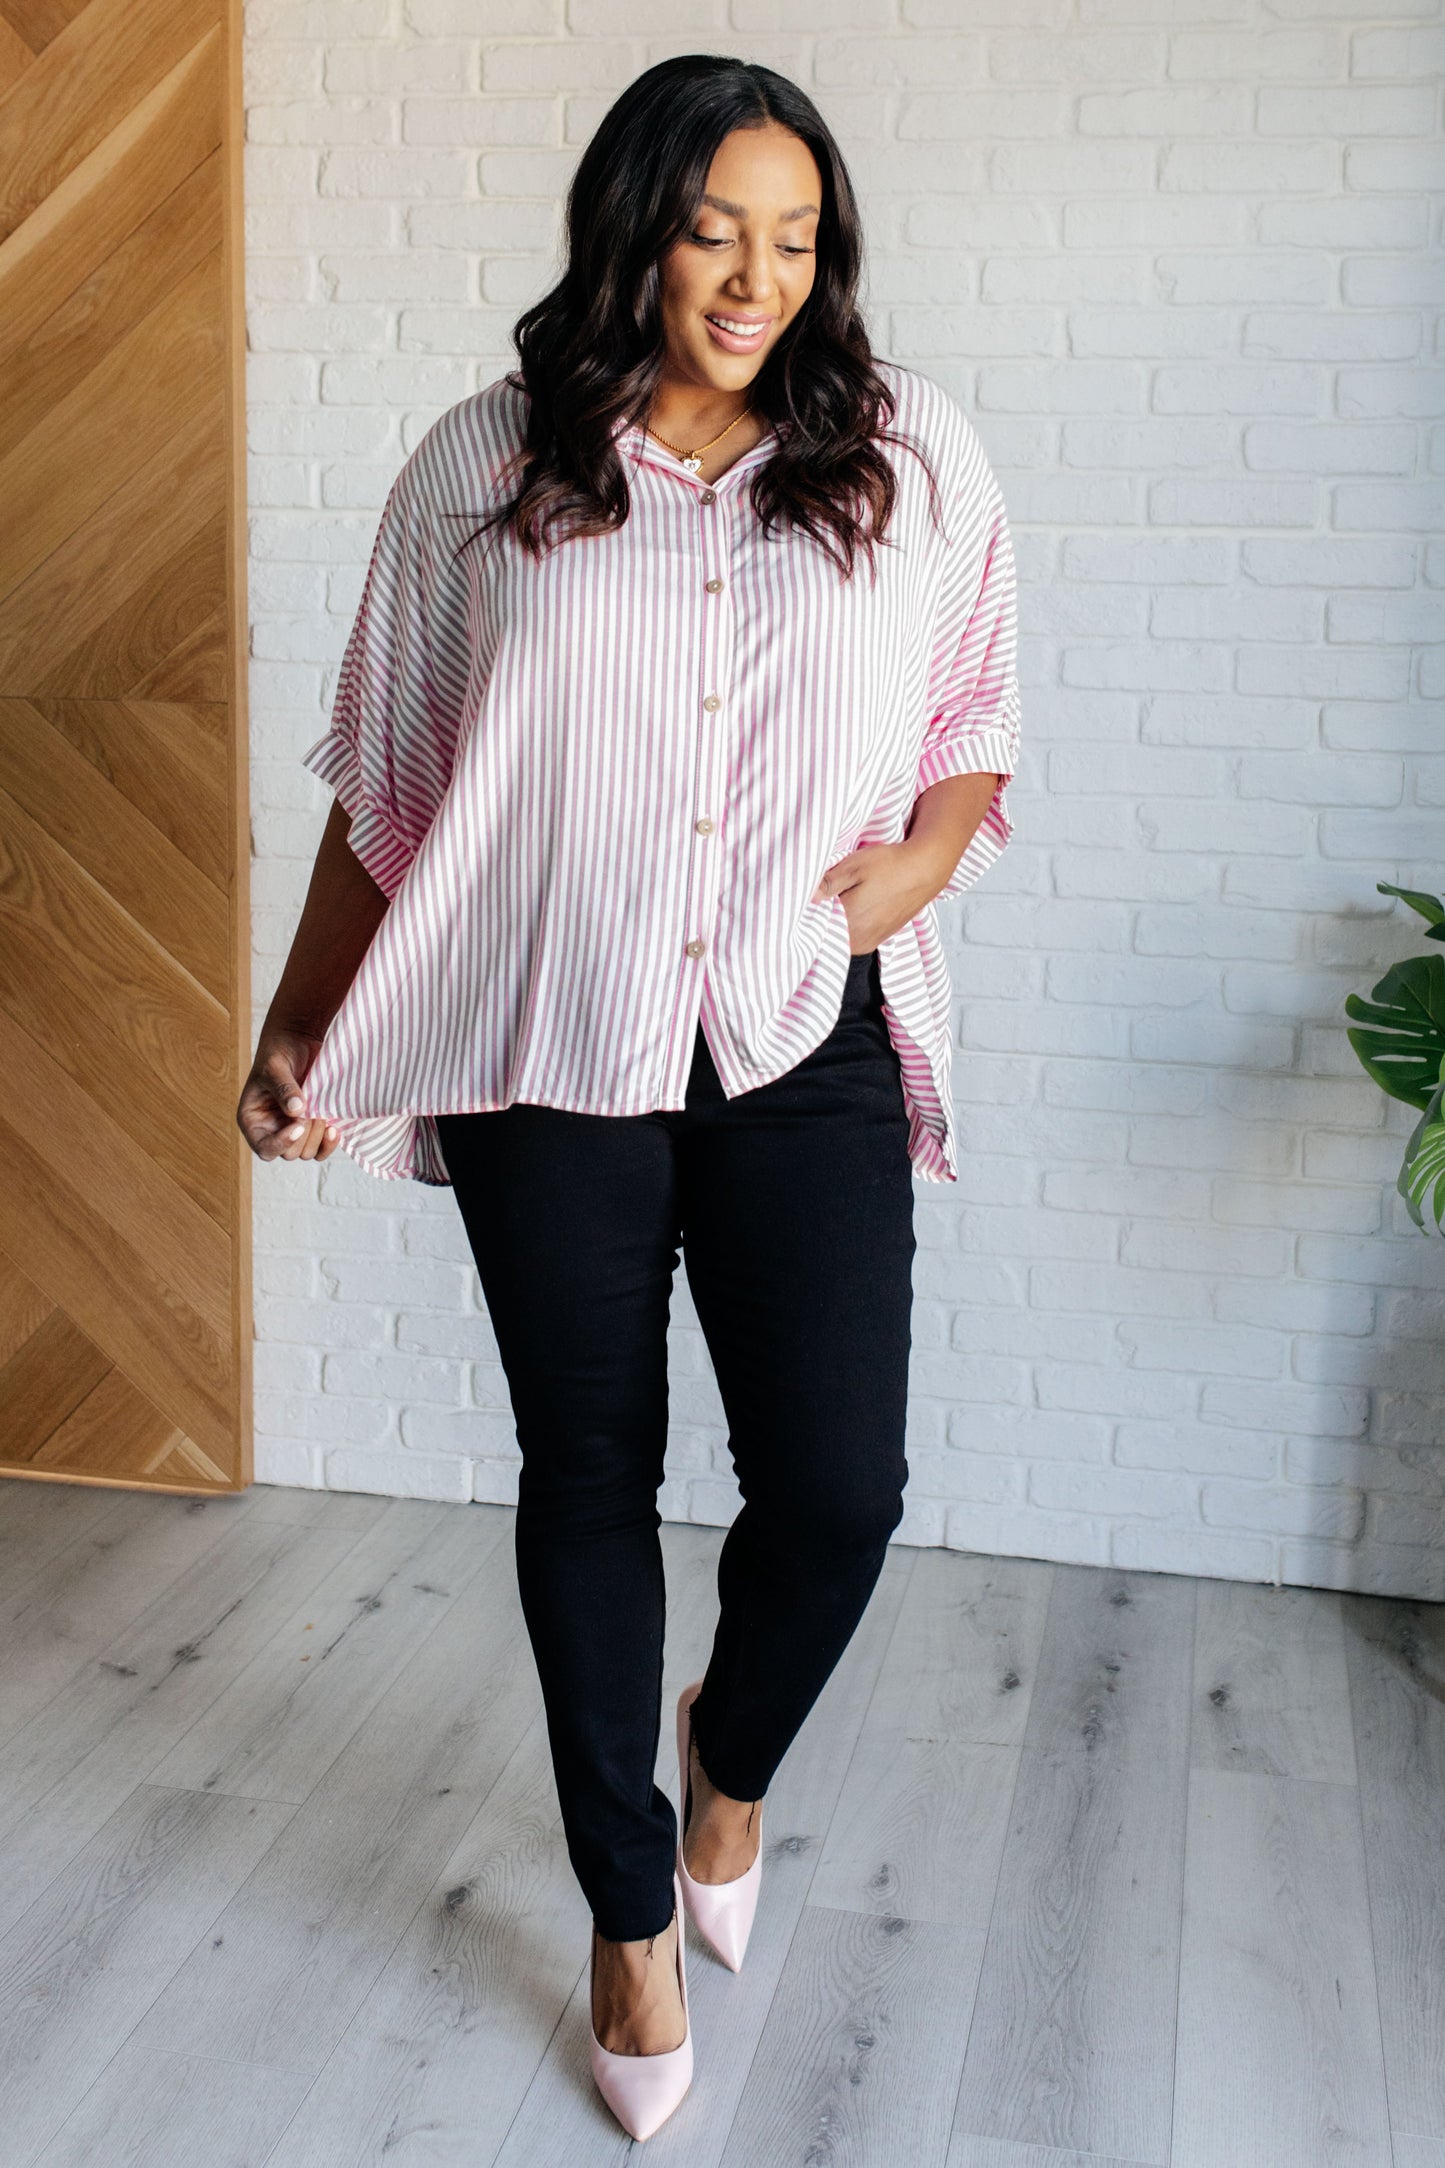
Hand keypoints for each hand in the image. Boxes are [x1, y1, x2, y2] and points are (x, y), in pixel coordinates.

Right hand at [237, 1026, 341, 1163]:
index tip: (298, 1124)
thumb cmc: (278, 1052)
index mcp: (253, 1120)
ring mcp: (292, 1130)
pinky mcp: (312, 1128)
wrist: (298, 1041)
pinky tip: (334, 1129)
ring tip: (320, 1110)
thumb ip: (284, 1088)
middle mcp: (271, 1130)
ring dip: (318, 1135)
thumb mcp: (275, 1068)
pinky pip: (321, 1149)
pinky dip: (329, 1143)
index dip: (281, 1143)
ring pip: (307, 1152)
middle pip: (289, 1153)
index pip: (265, 1149)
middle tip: (312, 1109)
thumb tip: (296, 1111)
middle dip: (304, 1134)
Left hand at [811, 839, 952, 951]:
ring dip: (835, 919)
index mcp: (848, 924)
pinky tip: (853, 904)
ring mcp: (868, 942)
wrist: (926, 869)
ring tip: (839, 896)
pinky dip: (849, 923)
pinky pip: (853, 936)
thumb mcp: (853, 867)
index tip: (804, 894)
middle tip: (821, 891)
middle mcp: (857, 941)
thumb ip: (827, 885)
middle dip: (819, 915)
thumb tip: (806, 897)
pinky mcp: (878, 939)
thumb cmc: (890, 865)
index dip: (806, 910)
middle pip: (825, 933)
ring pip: (839, 935)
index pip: (813, 925)